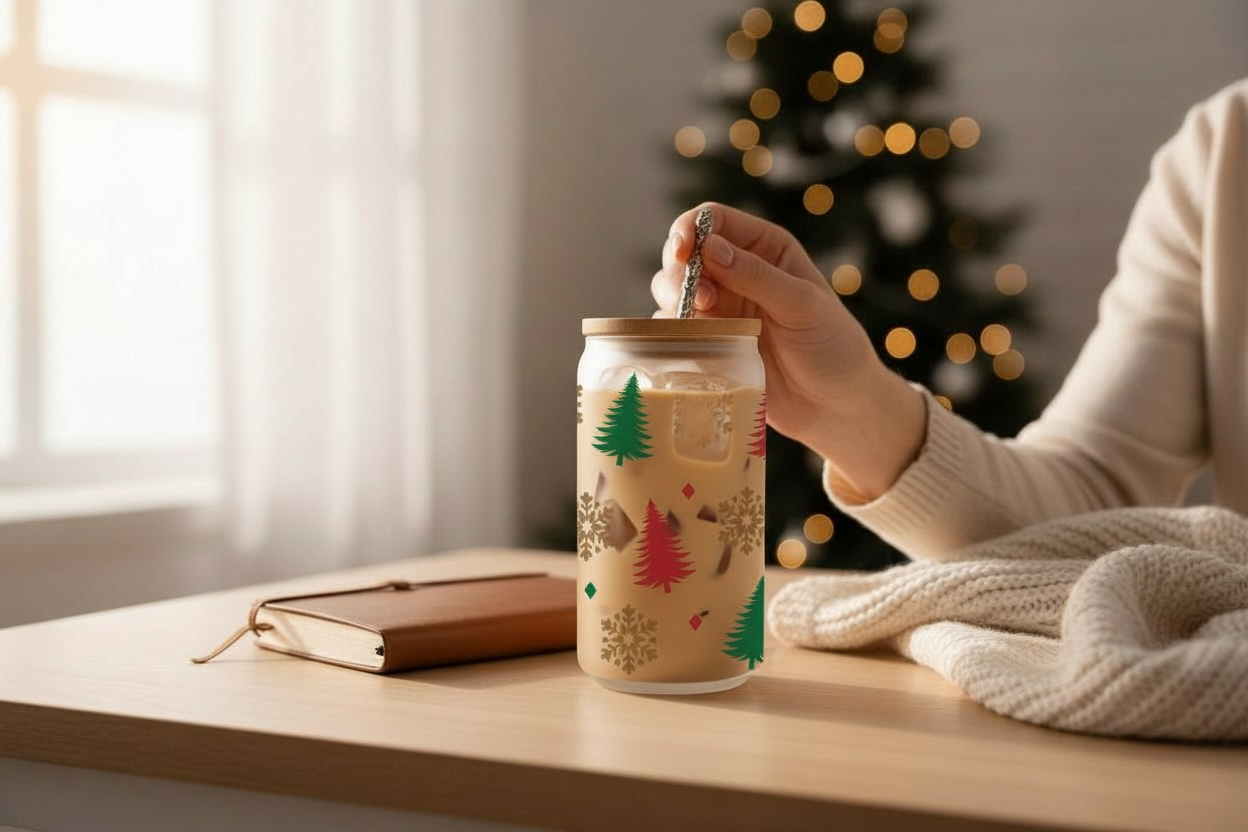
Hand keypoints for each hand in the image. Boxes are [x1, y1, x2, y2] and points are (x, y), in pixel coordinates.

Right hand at [652, 203, 926, 501]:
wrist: (836, 406)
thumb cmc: (833, 348)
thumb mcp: (802, 306)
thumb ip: (756, 276)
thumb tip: (709, 247)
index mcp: (765, 248)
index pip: (714, 219)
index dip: (690, 229)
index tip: (683, 252)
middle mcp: (737, 272)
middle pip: (683, 253)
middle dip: (679, 270)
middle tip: (700, 300)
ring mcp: (720, 308)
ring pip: (670, 289)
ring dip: (672, 300)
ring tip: (698, 322)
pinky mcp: (709, 342)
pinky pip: (673, 329)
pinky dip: (671, 333)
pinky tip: (691, 345)